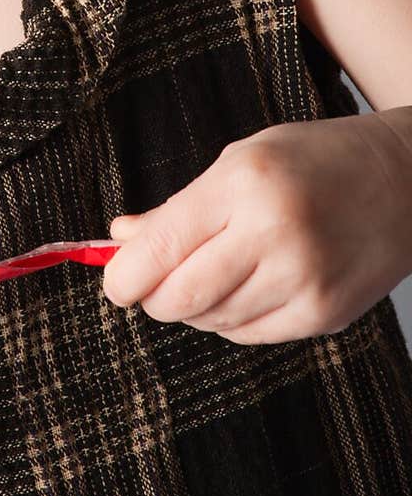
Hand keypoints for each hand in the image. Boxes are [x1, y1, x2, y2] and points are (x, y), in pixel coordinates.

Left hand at [102, 112, 411, 343]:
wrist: (405, 180)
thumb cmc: (314, 161)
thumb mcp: (239, 161)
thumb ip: (178, 207)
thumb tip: (121, 238)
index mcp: (244, 183)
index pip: (160, 250)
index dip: (123, 276)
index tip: (114, 280)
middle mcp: (274, 234)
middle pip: (180, 297)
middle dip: (152, 298)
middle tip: (149, 285)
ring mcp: (304, 280)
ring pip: (212, 321)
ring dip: (194, 306)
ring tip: (212, 272)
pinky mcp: (325, 314)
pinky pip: (251, 335)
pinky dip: (232, 319)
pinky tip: (245, 288)